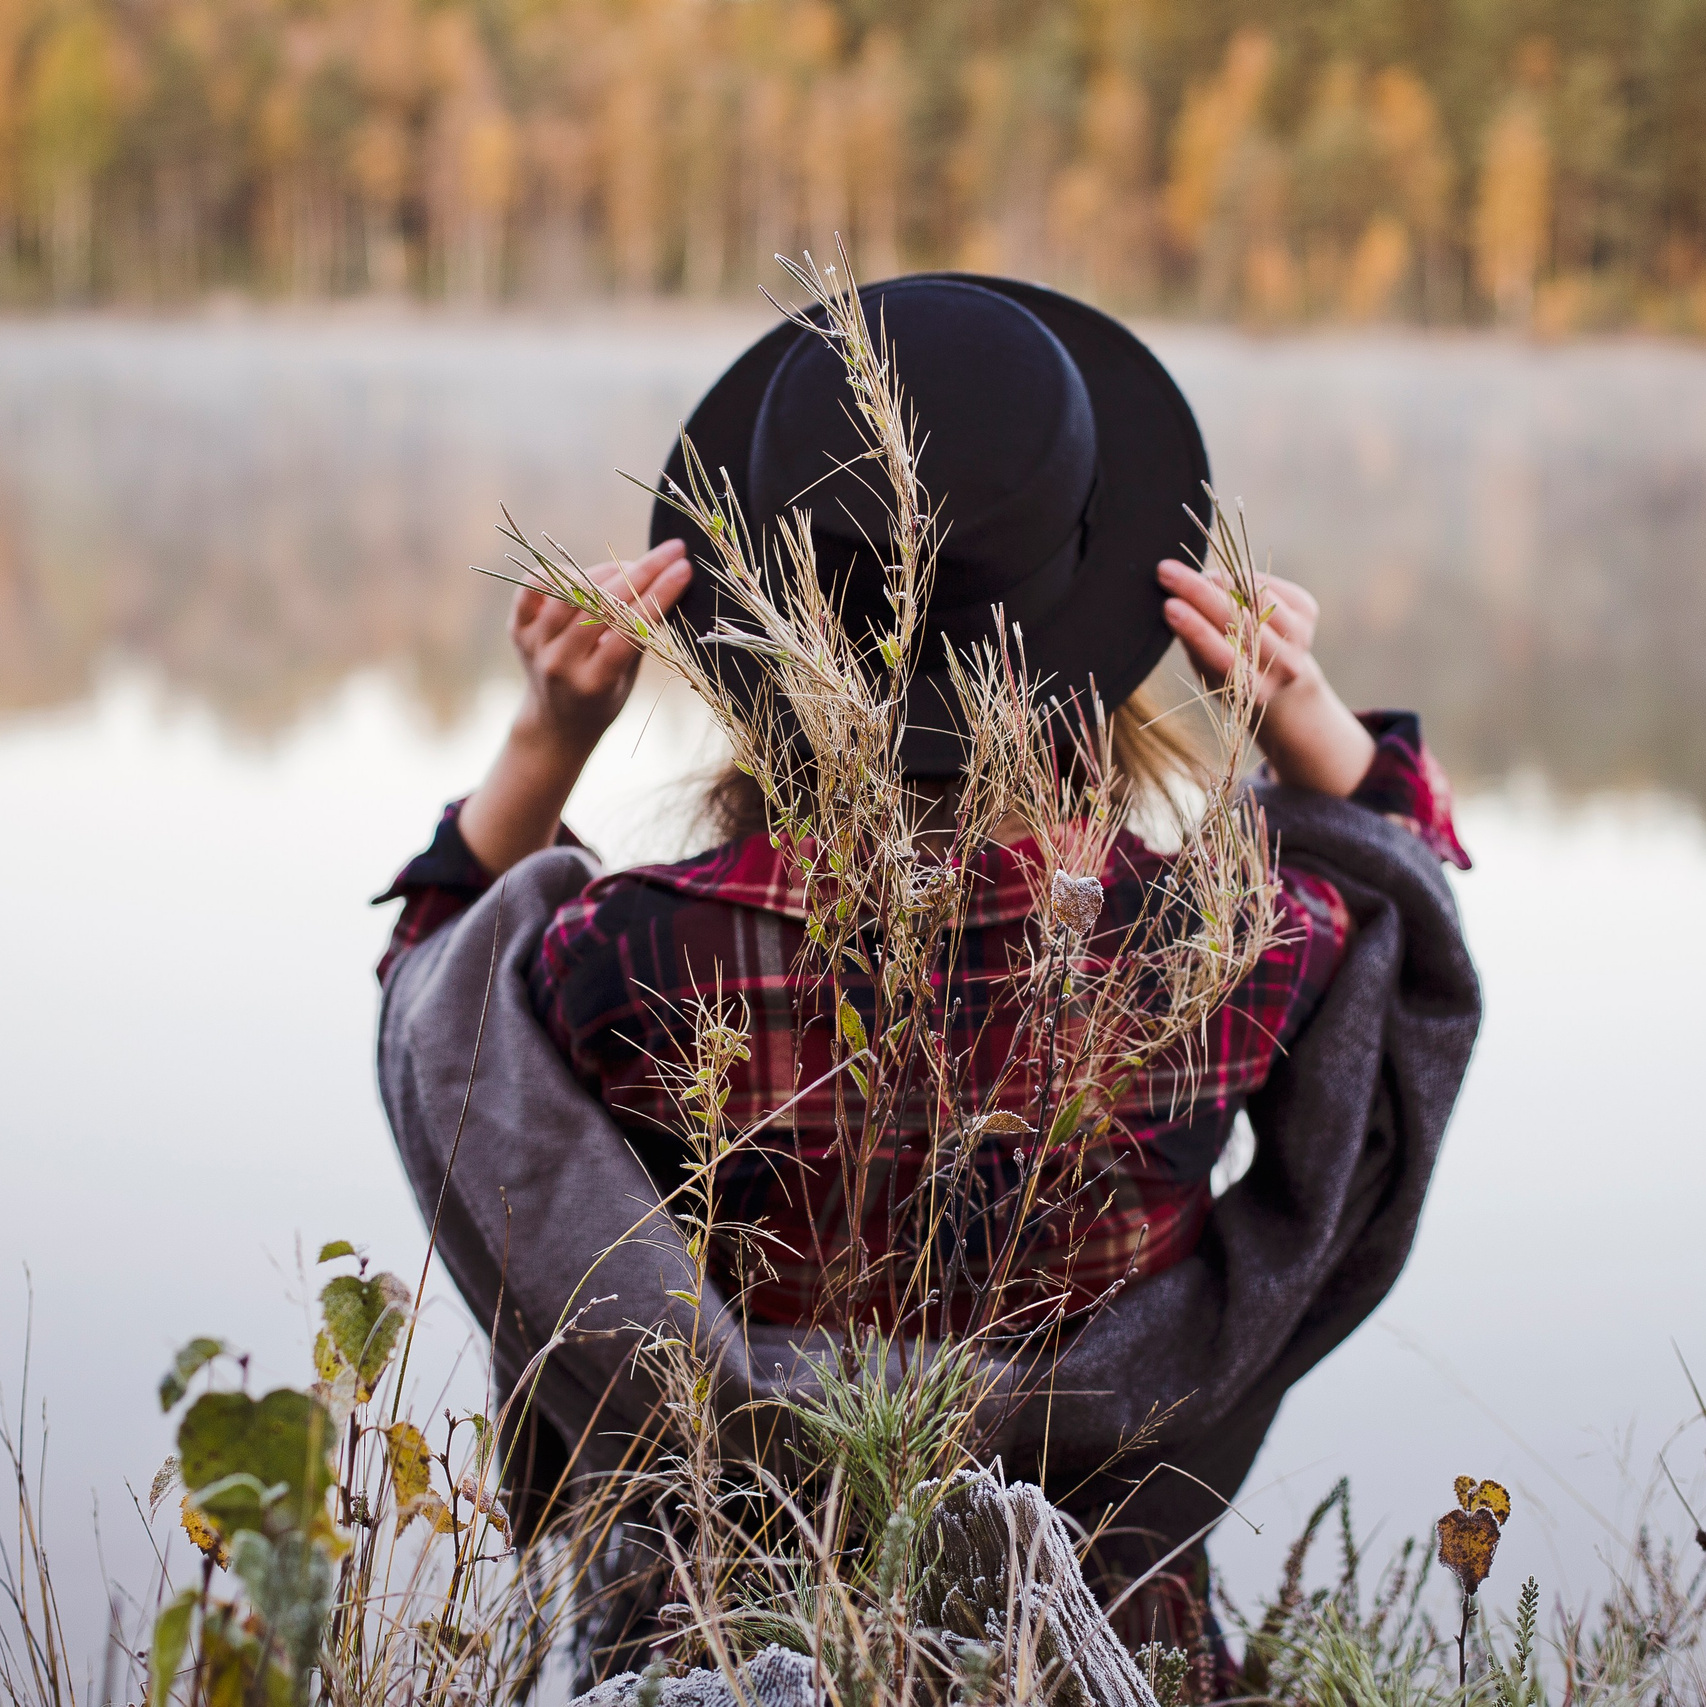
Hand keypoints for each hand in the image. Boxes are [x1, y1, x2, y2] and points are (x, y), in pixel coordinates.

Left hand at [510, 538, 691, 759]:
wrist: (555, 724)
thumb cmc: (604, 699)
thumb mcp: (629, 679)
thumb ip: (640, 636)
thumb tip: (663, 579)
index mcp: (594, 683)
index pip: (630, 628)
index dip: (659, 595)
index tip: (684, 568)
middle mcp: (560, 663)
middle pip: (603, 605)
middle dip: (643, 572)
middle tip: (670, 552)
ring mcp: (535, 645)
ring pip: (571, 590)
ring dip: (607, 570)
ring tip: (630, 566)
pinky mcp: (518, 629)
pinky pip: (534, 585)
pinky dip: (560, 572)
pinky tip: (585, 573)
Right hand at [1157, 557, 1374, 796]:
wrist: (1281, 676)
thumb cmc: (1232, 674)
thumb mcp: (1209, 672)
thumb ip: (1196, 644)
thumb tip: (1174, 602)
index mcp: (1256, 690)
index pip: (1221, 654)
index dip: (1194, 628)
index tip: (1168, 605)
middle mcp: (1285, 666)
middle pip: (1237, 620)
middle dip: (1197, 592)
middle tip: (1167, 571)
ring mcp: (1301, 638)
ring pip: (1254, 598)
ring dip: (1219, 581)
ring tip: (1196, 576)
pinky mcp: (1307, 611)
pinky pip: (1268, 584)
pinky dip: (1241, 578)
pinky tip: (1224, 580)